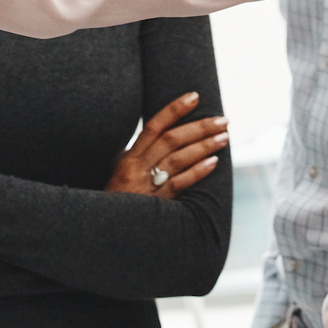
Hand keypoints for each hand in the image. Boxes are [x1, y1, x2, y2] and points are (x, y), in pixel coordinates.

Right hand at [105, 92, 228, 197]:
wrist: (104, 231)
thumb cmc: (116, 202)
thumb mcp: (121, 173)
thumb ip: (139, 156)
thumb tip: (162, 137)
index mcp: (129, 158)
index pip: (153, 126)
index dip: (174, 109)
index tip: (194, 96)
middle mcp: (136, 168)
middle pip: (171, 139)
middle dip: (199, 127)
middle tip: (223, 120)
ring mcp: (146, 186)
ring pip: (178, 159)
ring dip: (204, 146)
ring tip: (224, 137)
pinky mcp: (154, 205)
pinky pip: (179, 184)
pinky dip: (197, 172)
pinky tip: (213, 163)